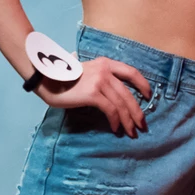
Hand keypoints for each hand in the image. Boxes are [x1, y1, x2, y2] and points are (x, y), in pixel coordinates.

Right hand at [34, 56, 150, 136]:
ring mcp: (99, 81)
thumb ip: (100, 77)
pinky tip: (115, 128)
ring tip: (131, 132)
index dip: (143, 85)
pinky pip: (110, 110)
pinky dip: (115, 121)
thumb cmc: (63, 78)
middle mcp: (105, 70)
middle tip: (142, 125)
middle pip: (128, 93)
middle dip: (137, 111)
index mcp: (105, 63)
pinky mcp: (92, 94)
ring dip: (128, 120)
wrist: (46, 78)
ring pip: (121, 104)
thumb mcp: (85, 71)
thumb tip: (114, 96)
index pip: (131, 72)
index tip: (148, 96)